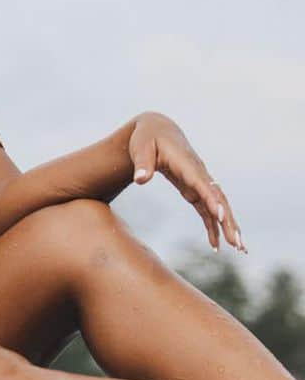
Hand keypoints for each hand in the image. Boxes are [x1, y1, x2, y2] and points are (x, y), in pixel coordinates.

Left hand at [128, 111, 245, 253]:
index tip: (220, 216)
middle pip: (218, 199)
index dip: (212, 200)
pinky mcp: (194, 188)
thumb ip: (142, 163)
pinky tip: (216, 244)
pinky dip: (212, 226)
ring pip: (218, 206)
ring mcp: (199, 182)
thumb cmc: (147, 138)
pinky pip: (206, 209)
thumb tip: (140, 179)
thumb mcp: (141, 148)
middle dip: (228, 220)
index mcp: (186, 163)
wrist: (156, 130)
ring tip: (239, 249)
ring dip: (228, 227)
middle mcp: (198, 174)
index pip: (202, 184)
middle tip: (238, 243)